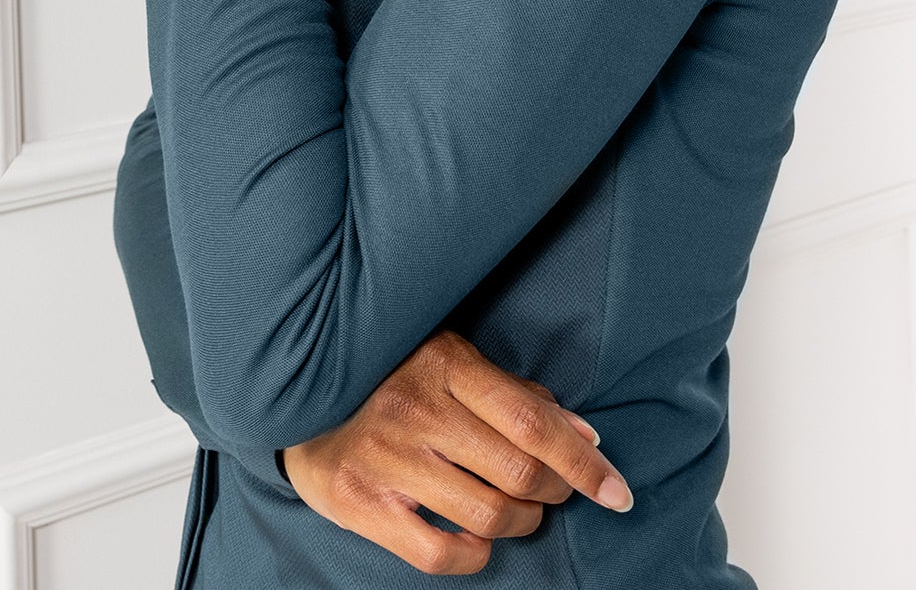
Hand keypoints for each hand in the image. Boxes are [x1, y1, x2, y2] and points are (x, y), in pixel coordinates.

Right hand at [278, 329, 631, 575]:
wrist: (297, 396)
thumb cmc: (389, 376)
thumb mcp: (449, 361)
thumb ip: (513, 394)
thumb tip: (583, 433)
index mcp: (445, 362)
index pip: (533, 419)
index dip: (584, 461)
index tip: (617, 490)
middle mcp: (417, 408)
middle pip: (519, 471)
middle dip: (556, 492)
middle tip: (557, 492)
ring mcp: (388, 458)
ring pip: (489, 514)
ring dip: (522, 523)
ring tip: (521, 512)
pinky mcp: (363, 502)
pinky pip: (440, 553)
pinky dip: (475, 555)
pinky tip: (478, 538)